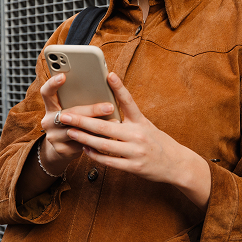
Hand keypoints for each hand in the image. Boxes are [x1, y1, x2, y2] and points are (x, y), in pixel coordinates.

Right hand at [38, 73, 118, 165]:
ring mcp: (53, 136)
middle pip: (69, 113)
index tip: (63, 76)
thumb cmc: (73, 122)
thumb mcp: (71, 109)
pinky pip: (81, 143)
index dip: (53, 84)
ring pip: (76, 130)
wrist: (63, 148)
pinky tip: (109, 136)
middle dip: (91, 110)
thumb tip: (103, 87)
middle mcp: (48, 121)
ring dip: (97, 126)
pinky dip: (96, 139)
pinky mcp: (61, 149)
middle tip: (109, 107)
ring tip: (115, 121)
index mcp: (51, 107)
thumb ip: (79, 100)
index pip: (46, 92)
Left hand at [60, 72, 210, 207]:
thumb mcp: (146, 125)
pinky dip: (95, 155)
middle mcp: (137, 135)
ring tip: (69, 132)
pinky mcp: (133, 167)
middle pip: (105, 126)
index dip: (119, 88)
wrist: (177, 164)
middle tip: (65, 115)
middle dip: (82, 120)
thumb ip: (129, 118)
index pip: (129, 101)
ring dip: (84, 138)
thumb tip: (107, 108)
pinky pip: (109, 161)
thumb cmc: (158, 142)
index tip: (109, 74)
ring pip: (103, 144)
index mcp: (141, 121)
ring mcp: (135, 151)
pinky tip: (85, 148)